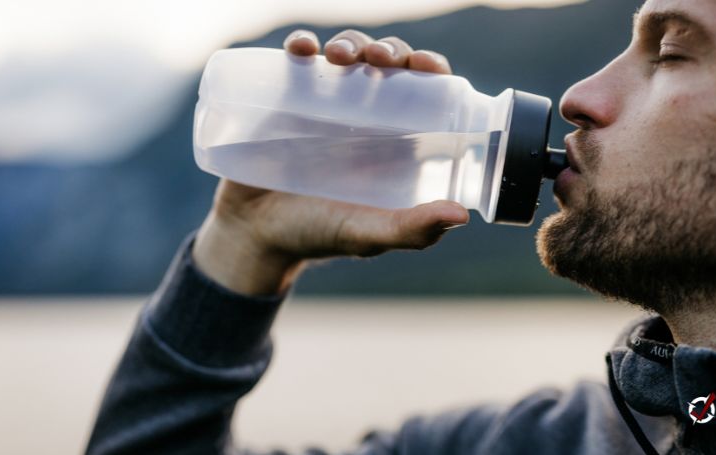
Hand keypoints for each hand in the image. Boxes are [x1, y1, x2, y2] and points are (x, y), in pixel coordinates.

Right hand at [193, 29, 467, 295]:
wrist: (253, 235)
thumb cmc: (317, 235)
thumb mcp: (367, 235)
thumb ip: (411, 230)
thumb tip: (462, 215)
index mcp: (396, 140)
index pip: (424, 91)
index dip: (430, 69)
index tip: (425, 65)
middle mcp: (364, 115)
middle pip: (387, 64)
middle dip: (389, 50)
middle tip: (378, 59)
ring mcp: (324, 103)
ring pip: (346, 54)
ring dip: (350, 43)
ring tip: (339, 57)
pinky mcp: (284, 98)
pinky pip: (297, 60)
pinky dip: (301, 45)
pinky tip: (301, 49)